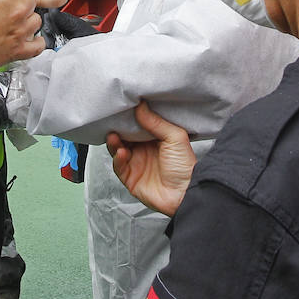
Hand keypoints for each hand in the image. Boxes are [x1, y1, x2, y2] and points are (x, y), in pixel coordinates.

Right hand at [0, 0, 44, 67]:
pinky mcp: (18, 50)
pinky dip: (36, 42)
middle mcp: (17, 9)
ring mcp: (20, 30)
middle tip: (8, 5)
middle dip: (22, 1)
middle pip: (31, 0)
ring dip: (28, 20)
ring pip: (36, 20)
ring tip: (16, 22)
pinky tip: (31, 39)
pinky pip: (38, 45)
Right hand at [105, 101, 194, 216]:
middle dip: (117, 129)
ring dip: (114, 143)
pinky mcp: (130, 178)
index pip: (137, 125)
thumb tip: (140, 105)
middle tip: (113, 121)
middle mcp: (143, 150)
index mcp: (154, 139)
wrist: (186, 193)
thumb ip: (156, 122)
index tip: (122, 108)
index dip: (129, 118)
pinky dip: (117, 159)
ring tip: (114, 136)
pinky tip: (122, 153)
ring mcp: (136, 164)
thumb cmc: (185, 166)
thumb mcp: (175, 137)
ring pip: (118, 150)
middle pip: (124, 136)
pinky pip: (118, 167)